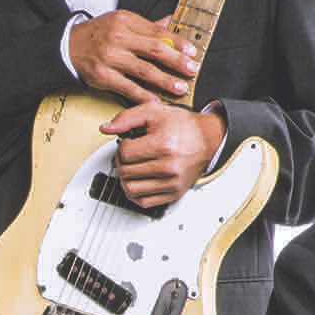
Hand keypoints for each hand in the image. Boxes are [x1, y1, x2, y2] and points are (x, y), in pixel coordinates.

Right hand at [61, 9, 196, 104]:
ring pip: (144, 70)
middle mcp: (118, 37)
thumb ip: (146, 25)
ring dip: (165, 81)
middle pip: (155, 50)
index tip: (191, 51)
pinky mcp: (103, 76)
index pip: (158, 32)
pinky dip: (143, 95)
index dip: (178, 43)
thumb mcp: (120, 20)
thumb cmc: (96, 34)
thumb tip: (170, 22)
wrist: (67, 46)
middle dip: (177, 62)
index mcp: (126, 21)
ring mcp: (110, 58)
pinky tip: (155, 100)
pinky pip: (127, 87)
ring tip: (179, 87)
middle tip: (191, 70)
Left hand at [101, 102, 225, 208]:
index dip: (122, 146)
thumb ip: (127, 118)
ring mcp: (172, 182)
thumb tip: (106, 128)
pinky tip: (138, 180)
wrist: (208, 138)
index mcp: (163, 145)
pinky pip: (143, 202)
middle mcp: (168, 167)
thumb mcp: (154, 112)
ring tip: (132, 167)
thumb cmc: (183, 126)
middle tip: (130, 154)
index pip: (124, 154)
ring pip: (130, 189)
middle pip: (125, 171)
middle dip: (122, 161)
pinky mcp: (174, 193)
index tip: (129, 142)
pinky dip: (135, 193)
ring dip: (125, 178)